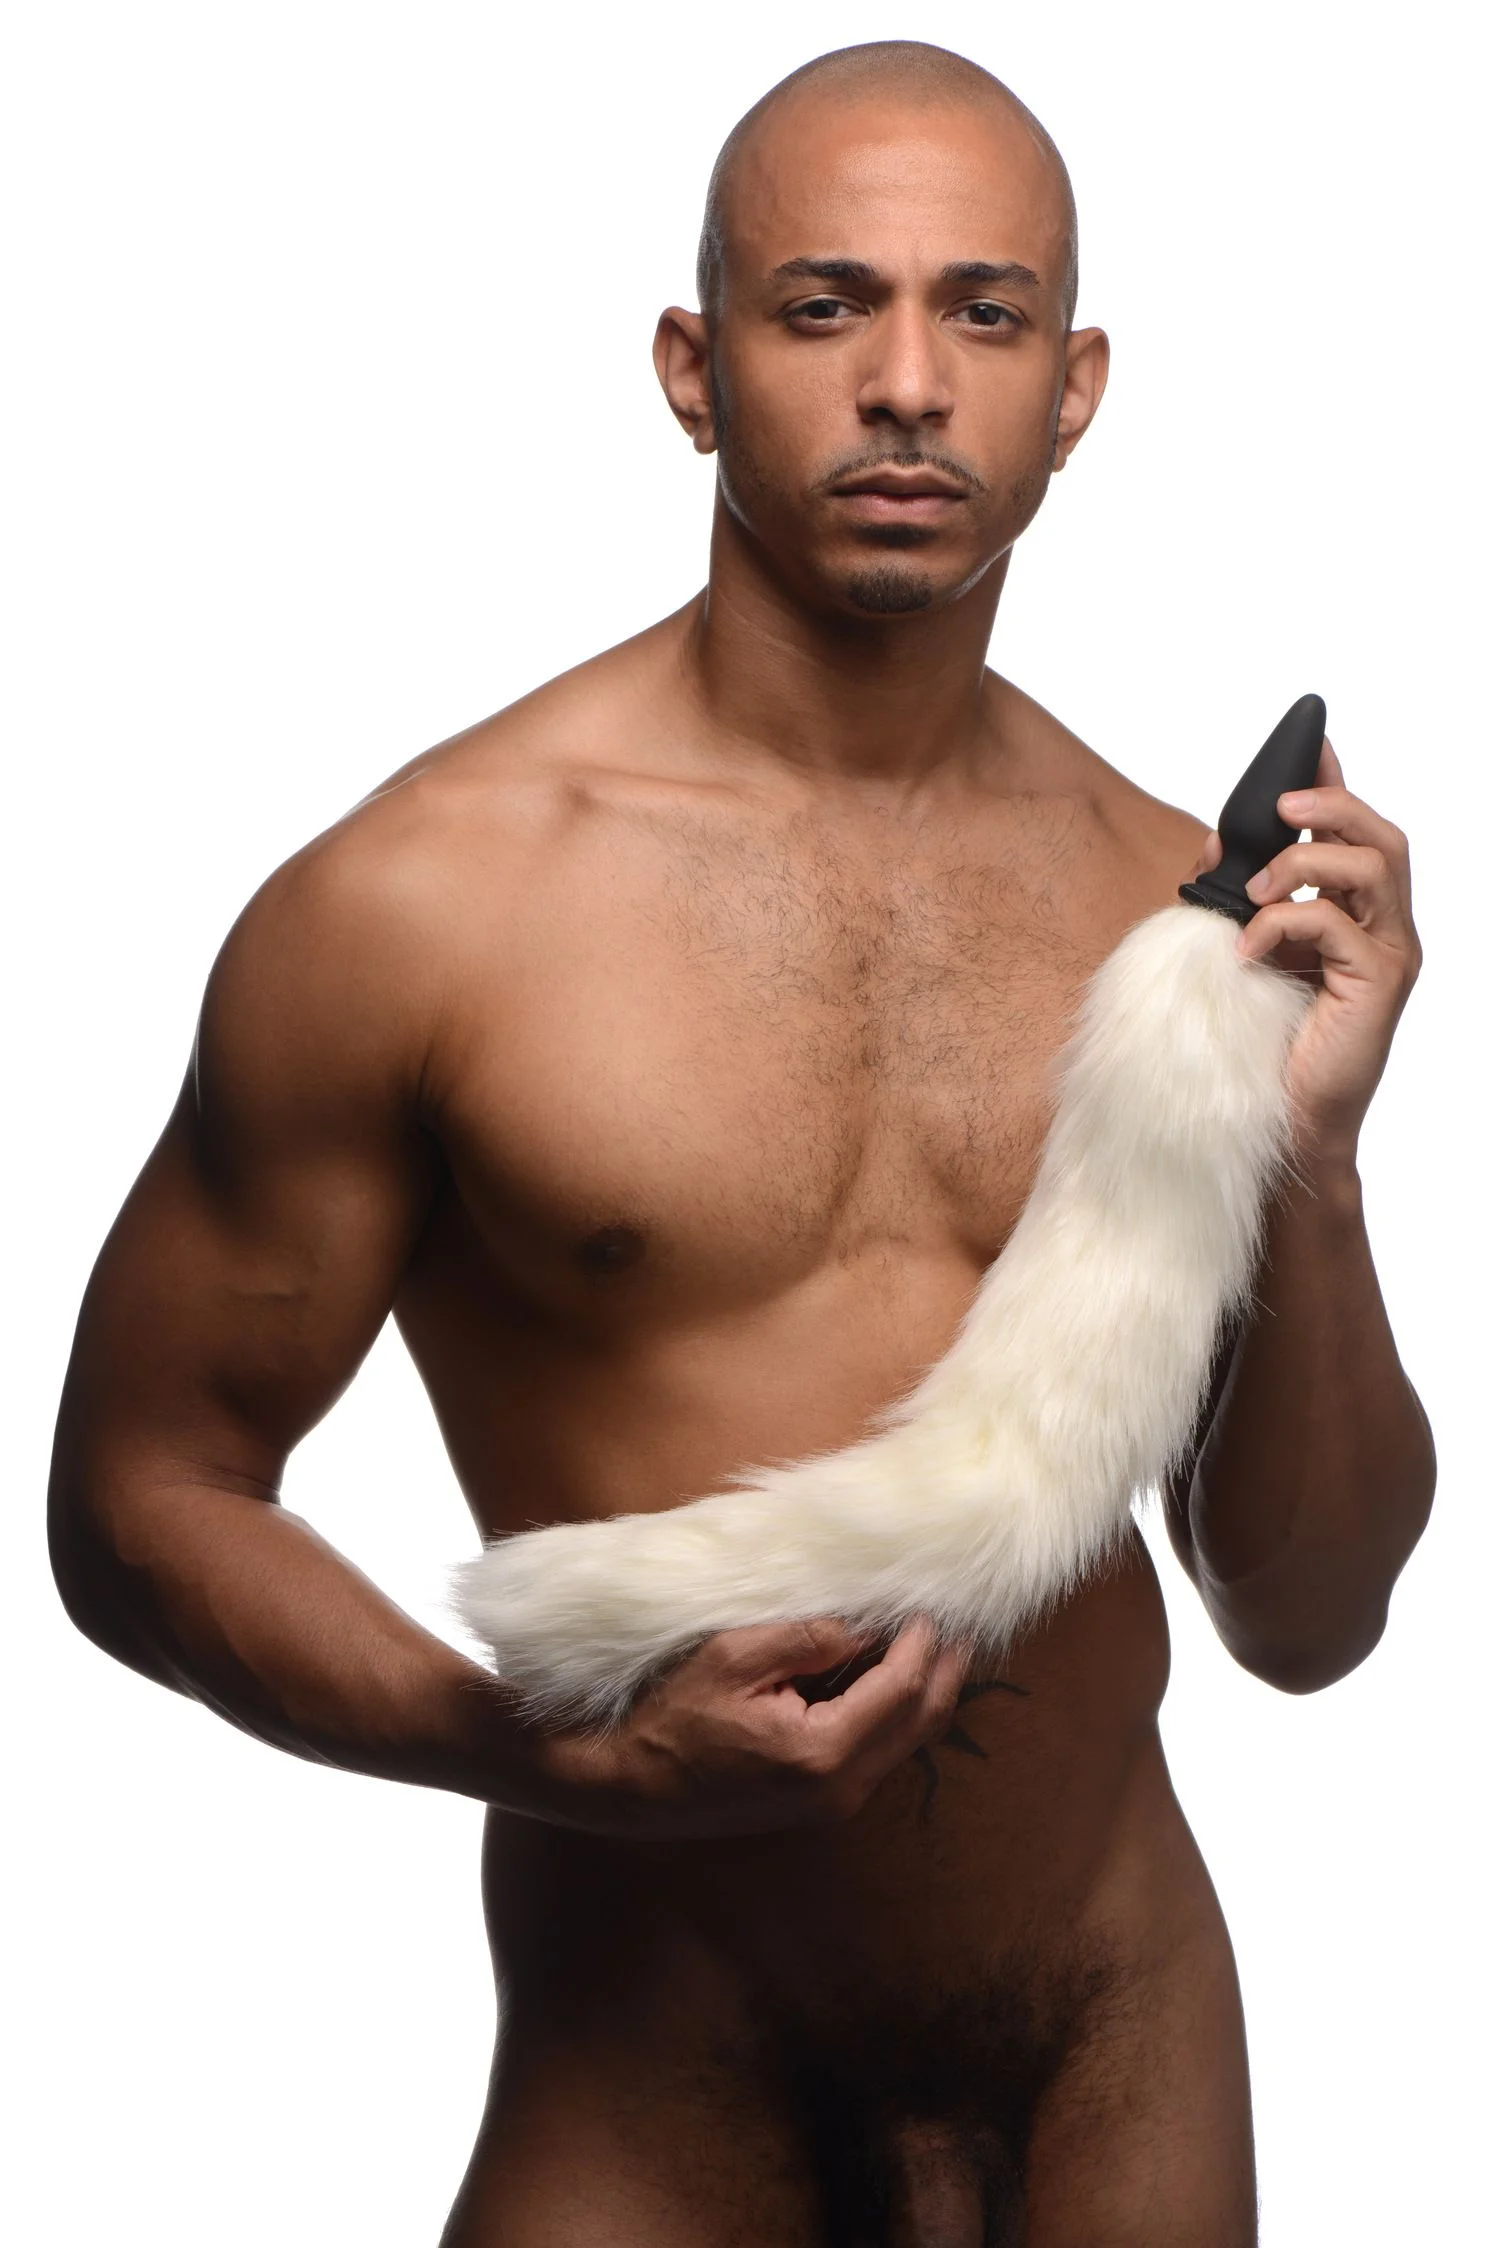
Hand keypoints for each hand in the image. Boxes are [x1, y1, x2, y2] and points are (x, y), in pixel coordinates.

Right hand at [520, 1614, 967, 1838]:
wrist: (629, 1785)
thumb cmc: (670, 1716)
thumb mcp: (732, 1657)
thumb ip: (805, 1638)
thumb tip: (862, 1627)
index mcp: (823, 1751)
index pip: (903, 1687)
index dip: (924, 1642)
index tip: (932, 1603)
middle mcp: (840, 1788)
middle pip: (920, 1722)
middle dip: (945, 1670)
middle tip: (961, 1623)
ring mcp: (832, 1803)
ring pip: (907, 1742)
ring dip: (926, 1693)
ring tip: (937, 1644)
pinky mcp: (819, 1803)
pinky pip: (879, 1754)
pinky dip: (897, 1714)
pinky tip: (892, 1679)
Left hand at [1189, 741, 1419, 1161]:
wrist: (1288, 1124)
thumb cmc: (1267, 1043)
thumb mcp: (1247, 956)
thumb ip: (1240, 903)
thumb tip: (1214, 845)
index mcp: (1358, 917)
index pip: (1358, 834)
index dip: (1336, 785)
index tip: (1308, 746)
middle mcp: (1384, 930)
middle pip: (1382, 838)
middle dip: (1331, 806)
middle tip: (1280, 807)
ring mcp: (1388, 957)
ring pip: (1372, 868)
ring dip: (1304, 861)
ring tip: (1253, 888)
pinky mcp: (1377, 986)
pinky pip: (1334, 926)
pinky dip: (1283, 923)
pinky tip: (1245, 949)